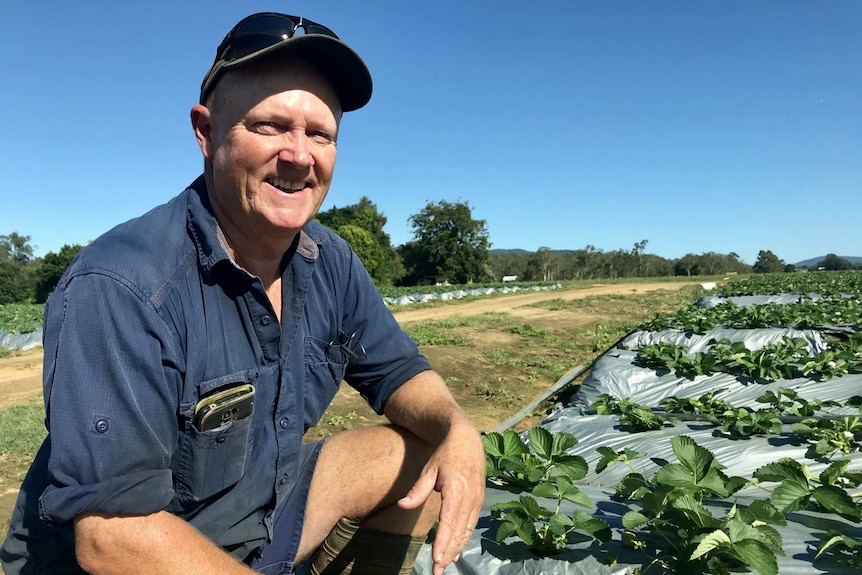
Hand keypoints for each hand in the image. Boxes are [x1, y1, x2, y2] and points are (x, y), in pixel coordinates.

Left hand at [397, 421, 484, 574]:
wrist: (466, 439)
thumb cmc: (445, 454)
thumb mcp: (429, 468)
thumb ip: (417, 489)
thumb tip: (402, 505)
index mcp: (457, 490)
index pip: (449, 522)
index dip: (443, 542)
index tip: (436, 559)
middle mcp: (470, 497)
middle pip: (459, 532)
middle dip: (448, 553)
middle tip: (437, 570)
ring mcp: (477, 499)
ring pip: (466, 531)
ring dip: (456, 549)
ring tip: (445, 565)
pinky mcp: (479, 500)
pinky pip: (471, 525)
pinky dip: (463, 539)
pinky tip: (456, 552)